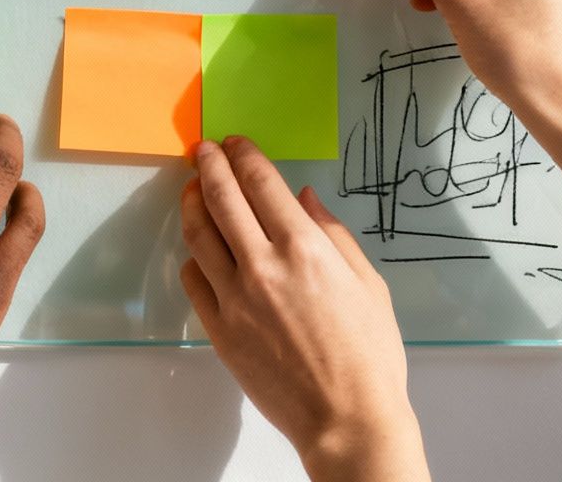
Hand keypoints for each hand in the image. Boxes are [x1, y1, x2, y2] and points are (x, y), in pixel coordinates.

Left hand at [180, 137, 426, 481]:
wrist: (346, 419)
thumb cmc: (370, 355)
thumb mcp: (368, 284)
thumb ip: (333, 234)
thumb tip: (305, 198)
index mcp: (305, 249)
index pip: (262, 183)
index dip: (245, 155)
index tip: (236, 142)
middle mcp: (264, 266)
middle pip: (222, 198)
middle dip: (210, 164)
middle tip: (204, 149)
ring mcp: (235, 299)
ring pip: (198, 234)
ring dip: (192, 202)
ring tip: (192, 187)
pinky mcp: (219, 330)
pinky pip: (194, 280)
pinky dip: (193, 256)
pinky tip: (199, 248)